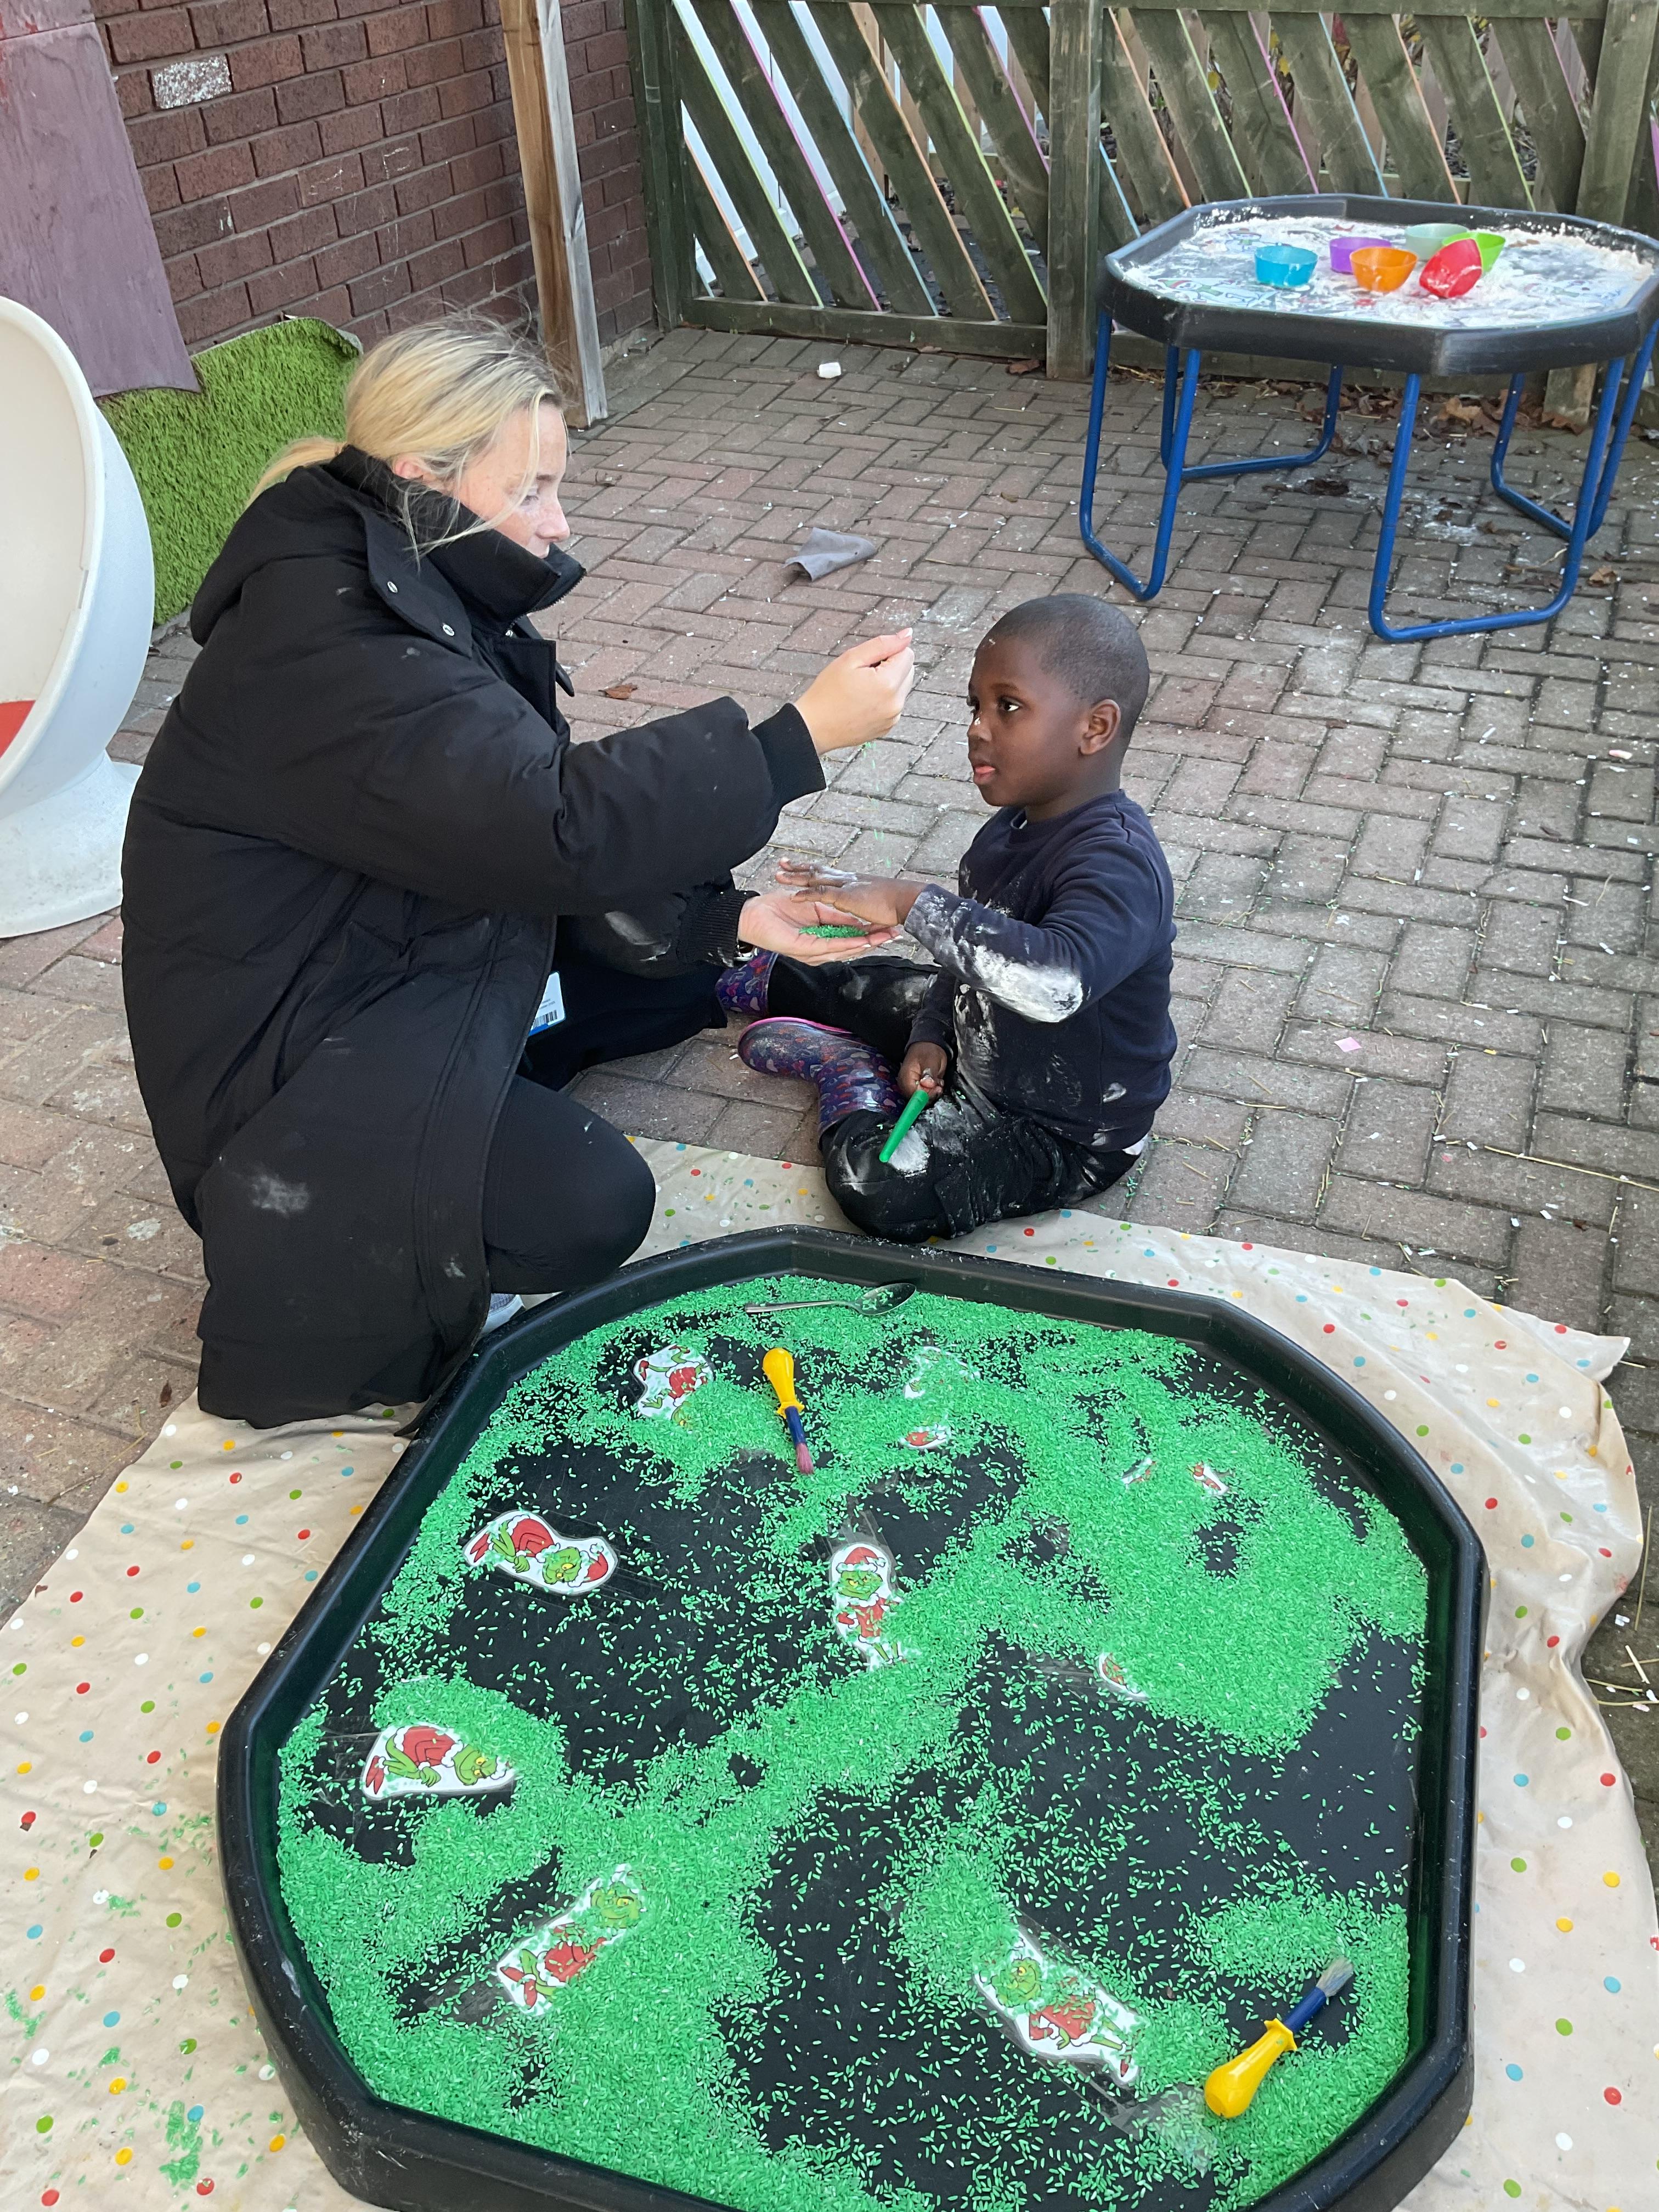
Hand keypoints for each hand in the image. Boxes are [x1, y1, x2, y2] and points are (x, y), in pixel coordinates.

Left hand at [735, 890, 898, 962]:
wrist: (753, 913)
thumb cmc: (778, 907)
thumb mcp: (814, 906)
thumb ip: (835, 915)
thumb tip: (856, 919)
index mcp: (822, 935)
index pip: (851, 936)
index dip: (870, 932)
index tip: (890, 928)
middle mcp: (819, 947)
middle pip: (852, 946)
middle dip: (874, 941)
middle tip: (895, 935)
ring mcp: (812, 950)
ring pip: (844, 949)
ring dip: (865, 944)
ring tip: (883, 939)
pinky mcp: (804, 949)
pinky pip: (829, 947)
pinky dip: (846, 944)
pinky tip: (861, 941)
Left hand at [774, 862, 922, 928]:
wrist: (907, 900)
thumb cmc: (897, 903)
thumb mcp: (875, 902)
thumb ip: (864, 903)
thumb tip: (863, 907)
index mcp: (853, 880)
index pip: (828, 871)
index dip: (813, 868)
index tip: (799, 865)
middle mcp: (847, 879)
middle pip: (817, 870)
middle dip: (798, 866)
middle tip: (782, 862)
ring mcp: (846, 886)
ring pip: (814, 878)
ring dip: (795, 876)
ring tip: (778, 875)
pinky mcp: (846, 896)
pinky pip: (821, 893)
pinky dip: (806, 894)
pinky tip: (793, 895)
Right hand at [793, 630, 914, 753]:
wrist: (814, 727)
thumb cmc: (827, 693)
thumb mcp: (851, 659)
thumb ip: (882, 644)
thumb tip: (907, 635)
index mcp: (888, 683)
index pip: (907, 654)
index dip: (888, 652)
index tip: (869, 661)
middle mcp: (896, 703)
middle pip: (908, 671)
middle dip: (890, 666)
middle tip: (863, 673)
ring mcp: (893, 717)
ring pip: (901, 688)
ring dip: (888, 683)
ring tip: (861, 689)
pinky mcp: (888, 726)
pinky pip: (894, 704)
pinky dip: (883, 699)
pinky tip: (862, 702)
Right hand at [899, 1041, 948, 1100]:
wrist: (928, 1045)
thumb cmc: (928, 1050)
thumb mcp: (931, 1059)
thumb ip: (929, 1073)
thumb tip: (928, 1084)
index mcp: (906, 1077)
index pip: (913, 1095)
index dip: (926, 1095)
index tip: (936, 1089)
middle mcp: (907, 1084)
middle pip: (917, 1099)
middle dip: (930, 1094)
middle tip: (939, 1085)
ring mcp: (912, 1086)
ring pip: (923, 1099)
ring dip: (933, 1092)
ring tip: (938, 1081)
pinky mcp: (918, 1087)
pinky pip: (926, 1095)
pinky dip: (933, 1091)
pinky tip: (936, 1083)